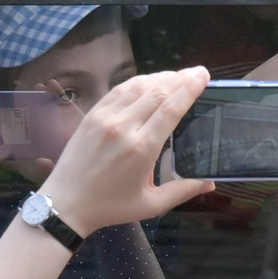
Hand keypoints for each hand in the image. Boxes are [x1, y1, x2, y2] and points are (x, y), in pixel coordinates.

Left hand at [36, 68, 215, 234]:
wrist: (66, 204)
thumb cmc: (111, 206)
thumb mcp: (152, 204)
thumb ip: (183, 190)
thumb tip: (211, 183)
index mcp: (142, 149)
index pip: (171, 108)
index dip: (189, 89)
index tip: (203, 76)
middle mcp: (124, 127)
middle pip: (157, 92)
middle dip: (180, 78)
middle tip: (197, 72)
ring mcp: (105, 118)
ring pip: (138, 86)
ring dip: (160, 77)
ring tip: (178, 75)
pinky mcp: (92, 115)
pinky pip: (118, 90)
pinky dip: (137, 82)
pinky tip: (149, 81)